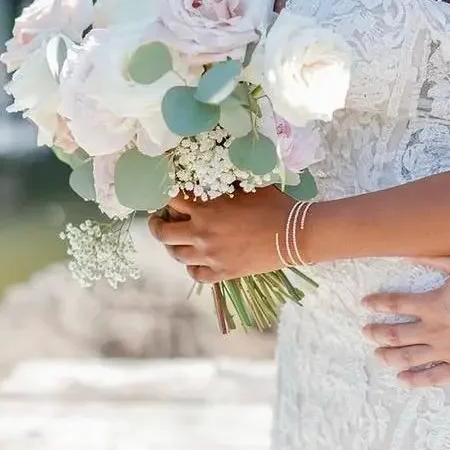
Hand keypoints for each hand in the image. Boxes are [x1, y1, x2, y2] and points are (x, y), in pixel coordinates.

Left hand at [147, 188, 294, 282]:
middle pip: (164, 232)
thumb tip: (214, 176)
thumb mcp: (248, 185)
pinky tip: (195, 261)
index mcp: (206, 209)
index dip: (169, 197)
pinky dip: (192, 267)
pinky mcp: (221, 273)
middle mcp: (201, 234)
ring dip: (173, 245)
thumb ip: (225, 183)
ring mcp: (209, 256)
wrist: (292, 234)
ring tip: (176, 240)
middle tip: (159, 219)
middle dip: (157, 224)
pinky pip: (195, 274)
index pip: (173, 201)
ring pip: (176, 254)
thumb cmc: (273, 205)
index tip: (170, 197)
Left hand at [362, 255, 449, 386]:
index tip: (365, 304)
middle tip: (365, 332)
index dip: (377, 303)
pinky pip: (434, 378)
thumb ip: (433, 258)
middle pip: (396, 334)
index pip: (396, 304)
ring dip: (389, 357)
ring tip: (377, 356)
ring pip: (410, 358)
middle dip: (377, 333)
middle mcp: (434, 331)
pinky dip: (416, 380)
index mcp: (433, 304)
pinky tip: (403, 380)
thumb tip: (407, 252)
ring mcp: (447, 352)